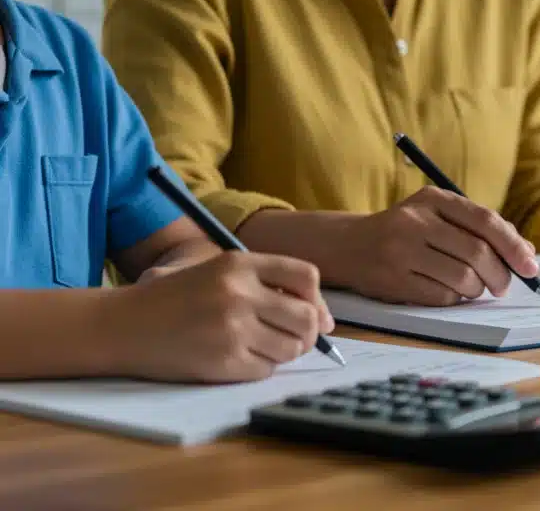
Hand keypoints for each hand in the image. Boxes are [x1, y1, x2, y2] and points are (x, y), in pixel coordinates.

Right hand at [105, 252, 334, 382]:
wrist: (121, 325)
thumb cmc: (173, 299)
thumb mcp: (216, 272)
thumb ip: (266, 284)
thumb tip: (323, 318)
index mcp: (239, 263)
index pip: (305, 276)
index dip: (317, 299)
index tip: (316, 316)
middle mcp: (239, 292)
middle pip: (307, 317)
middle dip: (307, 333)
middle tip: (292, 340)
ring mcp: (232, 328)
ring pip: (292, 348)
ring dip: (283, 352)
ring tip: (259, 348)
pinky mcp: (223, 360)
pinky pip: (266, 370)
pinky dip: (259, 369)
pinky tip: (236, 359)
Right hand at [339, 186, 537, 305]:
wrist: (349, 246)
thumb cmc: (407, 232)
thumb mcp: (439, 217)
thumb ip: (481, 229)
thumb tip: (528, 253)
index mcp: (433, 199)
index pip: (485, 221)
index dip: (514, 246)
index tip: (531, 266)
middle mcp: (416, 221)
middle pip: (477, 253)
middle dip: (500, 275)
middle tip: (504, 286)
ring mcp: (402, 251)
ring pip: (463, 278)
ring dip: (477, 289)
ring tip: (473, 288)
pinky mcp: (393, 280)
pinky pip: (442, 297)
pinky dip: (455, 299)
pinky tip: (449, 292)